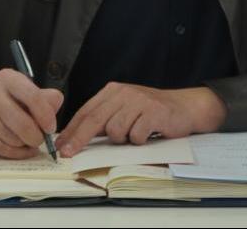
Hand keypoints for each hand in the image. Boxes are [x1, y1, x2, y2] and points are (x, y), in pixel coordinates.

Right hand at [0, 68, 62, 158]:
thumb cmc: (12, 101)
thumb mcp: (30, 92)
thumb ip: (47, 99)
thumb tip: (53, 111)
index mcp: (8, 78)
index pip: (33, 97)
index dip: (46, 116)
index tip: (51, 127)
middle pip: (22, 123)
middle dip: (37, 136)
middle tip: (41, 138)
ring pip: (13, 139)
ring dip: (26, 144)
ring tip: (28, 139)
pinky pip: (3, 150)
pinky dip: (17, 153)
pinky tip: (21, 148)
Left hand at [55, 83, 225, 156]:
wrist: (184, 107)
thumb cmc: (151, 112)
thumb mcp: (124, 109)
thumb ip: (104, 119)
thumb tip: (76, 139)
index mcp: (112, 91)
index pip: (86, 112)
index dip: (72, 130)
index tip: (61, 146)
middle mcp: (123, 93)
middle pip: (95, 120)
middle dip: (79, 139)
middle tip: (69, 154)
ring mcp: (139, 101)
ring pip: (115, 130)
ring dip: (122, 140)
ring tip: (134, 135)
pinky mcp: (153, 112)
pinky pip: (135, 135)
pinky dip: (139, 140)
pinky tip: (147, 134)